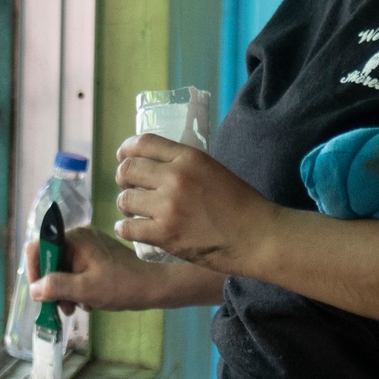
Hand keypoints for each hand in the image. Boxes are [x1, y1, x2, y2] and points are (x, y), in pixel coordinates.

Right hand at [27, 225, 166, 314]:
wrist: (152, 286)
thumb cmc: (121, 285)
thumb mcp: (85, 289)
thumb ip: (57, 287)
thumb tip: (33, 289)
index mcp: (76, 238)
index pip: (39, 246)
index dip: (34, 271)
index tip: (39, 295)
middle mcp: (80, 238)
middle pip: (50, 260)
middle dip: (52, 286)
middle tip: (60, 308)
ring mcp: (88, 247)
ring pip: (62, 269)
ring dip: (64, 292)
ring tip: (75, 308)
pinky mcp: (96, 258)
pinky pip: (75, 272)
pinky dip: (76, 289)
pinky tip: (87, 302)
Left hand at [115, 134, 279, 271]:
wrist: (256, 236)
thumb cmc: (240, 203)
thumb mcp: (213, 169)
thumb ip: (184, 165)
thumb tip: (156, 166)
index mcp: (189, 156)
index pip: (144, 142)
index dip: (127, 148)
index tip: (122, 156)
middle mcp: (175, 176)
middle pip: (129, 169)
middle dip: (123, 178)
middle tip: (128, 186)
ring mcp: (168, 206)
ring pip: (125, 199)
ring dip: (125, 204)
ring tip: (133, 210)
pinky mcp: (165, 234)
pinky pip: (128, 227)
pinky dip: (125, 228)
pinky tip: (130, 228)